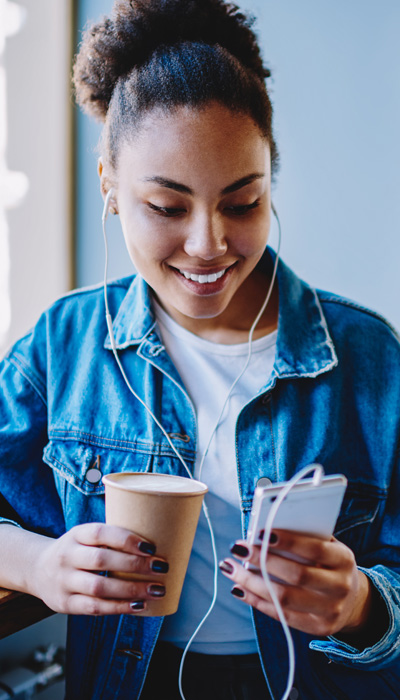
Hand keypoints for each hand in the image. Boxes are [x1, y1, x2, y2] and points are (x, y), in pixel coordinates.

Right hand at [32, 523, 167, 614]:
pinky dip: (119, 608)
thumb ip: (112, 539)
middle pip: (102, 560)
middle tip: (161, 568)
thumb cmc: (75, 551)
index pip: (102, 533)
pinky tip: (138, 605)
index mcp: (76, 534)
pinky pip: (95, 608)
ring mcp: (64, 581)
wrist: (37, 569)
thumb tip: (156, 545)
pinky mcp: (65, 604)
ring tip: (156, 590)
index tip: (151, 547)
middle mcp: (67, 556)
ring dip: (132, 590)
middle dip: (135, 565)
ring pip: (100, 587)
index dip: (127, 540)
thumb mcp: (86, 536)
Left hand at [219, 530, 371, 637]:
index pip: (315, 549)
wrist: (353, 601)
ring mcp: (329, 611)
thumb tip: (265, 530)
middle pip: (297, 575)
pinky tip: (239, 588)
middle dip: (263, 560)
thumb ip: (304, 537)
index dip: (287, 541)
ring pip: (284, 598)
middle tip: (238, 547)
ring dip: (251, 582)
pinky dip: (256, 601)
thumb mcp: (328, 547)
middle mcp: (340, 587)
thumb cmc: (329, 564)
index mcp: (344, 560)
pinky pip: (281, 615)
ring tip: (230, 567)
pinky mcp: (317, 628)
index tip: (261, 532)